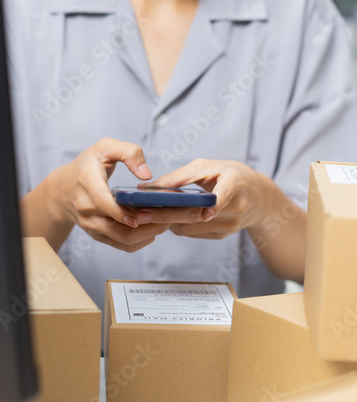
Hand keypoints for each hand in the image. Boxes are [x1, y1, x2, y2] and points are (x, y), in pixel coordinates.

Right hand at [49, 138, 169, 251]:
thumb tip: (147, 174)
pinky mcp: (97, 234)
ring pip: (120, 239)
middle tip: (166, 217)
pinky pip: (121, 245)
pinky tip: (152, 231)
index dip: (119, 212)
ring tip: (163, 224)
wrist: (63, 188)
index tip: (137, 217)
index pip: (100, 201)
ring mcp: (89, 223)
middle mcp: (84, 206)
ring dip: (145, 235)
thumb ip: (130, 153)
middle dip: (144, 225)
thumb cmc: (90, 164)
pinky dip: (139, 242)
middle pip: (114, 225)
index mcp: (86, 180)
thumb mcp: (107, 147)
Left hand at [136, 159, 267, 238]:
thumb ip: (180, 176)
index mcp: (235, 184)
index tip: (202, 211)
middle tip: (142, 213)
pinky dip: (177, 225)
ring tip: (147, 213)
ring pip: (192, 228)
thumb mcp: (208, 167)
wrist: (259, 198)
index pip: (225, 195)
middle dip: (167, 216)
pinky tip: (164, 218)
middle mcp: (236, 207)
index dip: (214, 204)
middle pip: (197, 216)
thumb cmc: (229, 175)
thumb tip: (150, 187)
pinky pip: (193, 233)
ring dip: (168, 222)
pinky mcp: (223, 235)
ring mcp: (231, 225)